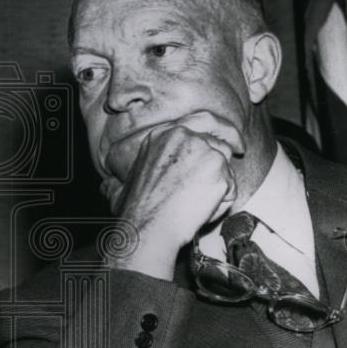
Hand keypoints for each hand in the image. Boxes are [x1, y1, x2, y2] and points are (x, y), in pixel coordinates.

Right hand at [102, 111, 243, 279]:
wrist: (149, 227)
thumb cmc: (135, 211)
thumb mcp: (124, 184)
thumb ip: (123, 178)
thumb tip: (105, 187)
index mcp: (162, 135)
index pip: (199, 120)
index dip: (215, 127)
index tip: (224, 136)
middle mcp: (184, 136)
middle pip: (219, 134)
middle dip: (233, 137)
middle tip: (240, 148)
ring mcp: (203, 151)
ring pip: (225, 164)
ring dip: (219, 185)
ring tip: (197, 205)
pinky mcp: (218, 170)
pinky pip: (230, 186)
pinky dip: (222, 202)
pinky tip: (201, 211)